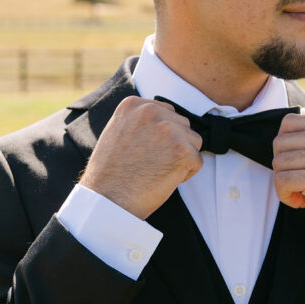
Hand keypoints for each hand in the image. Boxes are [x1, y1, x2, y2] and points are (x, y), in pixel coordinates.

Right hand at [79, 96, 202, 218]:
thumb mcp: (117, 132)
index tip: (146, 151)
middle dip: (174, 145)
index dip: (162, 136)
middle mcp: (151, 111)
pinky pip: (197, 161)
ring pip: (193, 141)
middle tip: (151, 164)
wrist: (107, 199)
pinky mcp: (182, 150)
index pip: (167, 112)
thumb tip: (166, 120)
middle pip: (182, 125)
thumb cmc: (110, 173)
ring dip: (181, 158)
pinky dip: (185, 175)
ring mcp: (168, 129)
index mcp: (133, 104)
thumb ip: (140, 121)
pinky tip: (163, 180)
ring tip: (157, 171)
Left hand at [272, 112, 304, 248]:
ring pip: (278, 162)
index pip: (289, 123)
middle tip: (297, 183)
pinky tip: (301, 202)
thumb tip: (281, 135)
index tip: (296, 165)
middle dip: (281, 167)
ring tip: (302, 194)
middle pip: (280, 143)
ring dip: (283, 184)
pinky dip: (285, 195)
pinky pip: (282, 181)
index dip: (284, 147)